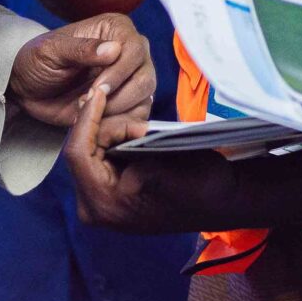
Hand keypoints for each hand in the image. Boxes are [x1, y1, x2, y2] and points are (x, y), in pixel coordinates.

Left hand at [11, 13, 153, 129]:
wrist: (28, 89)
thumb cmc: (38, 62)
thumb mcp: (51, 51)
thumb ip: (81, 48)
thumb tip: (114, 49)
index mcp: (115, 28)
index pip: (135, 49)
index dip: (118, 73)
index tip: (96, 88)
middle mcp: (130, 50)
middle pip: (145, 77)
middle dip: (117, 96)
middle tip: (87, 101)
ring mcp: (132, 77)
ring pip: (144, 98)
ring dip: (116, 110)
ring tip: (86, 109)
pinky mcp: (129, 101)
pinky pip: (138, 115)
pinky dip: (118, 122)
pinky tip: (95, 120)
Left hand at [63, 77, 235, 232]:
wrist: (224, 202)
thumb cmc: (202, 187)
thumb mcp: (168, 165)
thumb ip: (135, 147)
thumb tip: (110, 122)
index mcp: (104, 204)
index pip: (78, 154)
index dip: (87, 119)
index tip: (98, 92)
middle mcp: (94, 207)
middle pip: (81, 152)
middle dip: (103, 126)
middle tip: (136, 118)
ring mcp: (101, 202)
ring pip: (91, 152)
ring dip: (112, 132)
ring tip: (142, 129)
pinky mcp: (110, 194)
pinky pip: (101, 158)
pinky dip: (116, 141)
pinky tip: (133, 132)